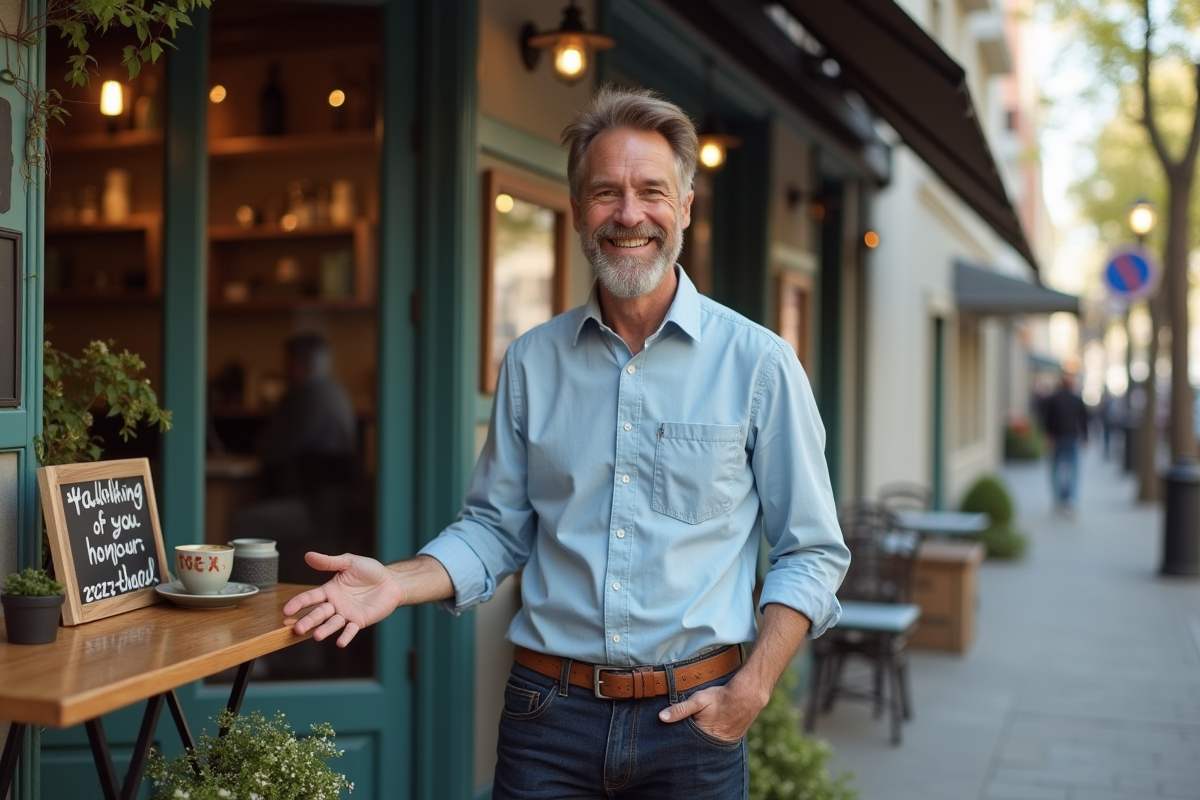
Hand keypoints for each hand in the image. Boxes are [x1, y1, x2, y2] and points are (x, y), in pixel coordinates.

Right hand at [282, 552, 406, 647]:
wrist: (391, 581)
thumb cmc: (369, 571)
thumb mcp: (349, 562)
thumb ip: (329, 562)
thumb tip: (308, 555)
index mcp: (329, 590)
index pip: (310, 598)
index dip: (298, 604)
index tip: (286, 611)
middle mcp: (335, 605)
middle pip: (318, 614)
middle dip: (308, 621)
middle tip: (297, 629)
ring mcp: (346, 614)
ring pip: (332, 624)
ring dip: (324, 630)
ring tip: (317, 636)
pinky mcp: (359, 621)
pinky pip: (351, 630)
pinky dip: (346, 636)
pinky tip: (340, 642)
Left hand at [657, 675, 767, 741]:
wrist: (746, 697)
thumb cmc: (720, 698)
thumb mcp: (698, 700)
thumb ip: (680, 709)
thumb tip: (661, 717)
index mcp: (700, 737)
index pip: (681, 743)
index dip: (673, 740)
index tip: (664, 739)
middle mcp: (710, 745)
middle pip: (692, 747)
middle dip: (684, 744)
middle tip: (675, 740)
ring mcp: (720, 745)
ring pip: (702, 746)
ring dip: (696, 743)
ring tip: (689, 738)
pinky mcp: (728, 741)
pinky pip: (713, 744)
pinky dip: (707, 741)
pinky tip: (705, 734)